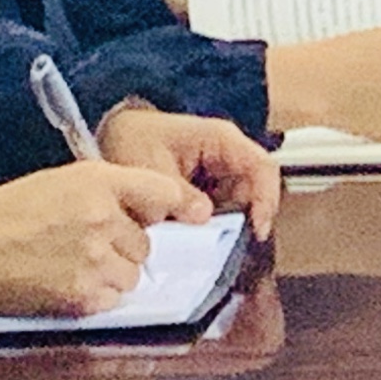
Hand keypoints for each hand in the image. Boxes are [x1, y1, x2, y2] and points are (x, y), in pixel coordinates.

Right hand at [0, 163, 204, 318]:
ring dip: (113, 272)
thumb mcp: (60, 182)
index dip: (177, 204)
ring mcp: (94, 259)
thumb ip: (108, 190)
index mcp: (96, 182)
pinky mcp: (84, 295)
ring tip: (71, 263)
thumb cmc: (6, 214)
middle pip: (147, 240)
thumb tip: (152, 208)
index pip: (162, 190)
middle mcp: (102, 217)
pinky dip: (97, 294)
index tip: (191, 214)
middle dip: (125, 244)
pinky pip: (115, 298)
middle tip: (84, 243)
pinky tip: (65, 283)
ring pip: (134, 271)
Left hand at [97, 106, 282, 239]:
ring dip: (227, 225)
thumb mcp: (151, 167)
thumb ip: (178, 194)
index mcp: (222, 139)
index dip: (266, 198)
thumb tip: (204, 217)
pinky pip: (223, 208)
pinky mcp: (210, 187)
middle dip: (245, 219)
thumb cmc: (133, 139)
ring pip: (241, 203)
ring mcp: (220, 171)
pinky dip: (212, 225)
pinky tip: (196, 237)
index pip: (261, 167)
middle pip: (255, 189)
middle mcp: (229, 155)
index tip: (258, 229)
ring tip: (205, 243)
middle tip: (228, 246)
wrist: (115, 133)